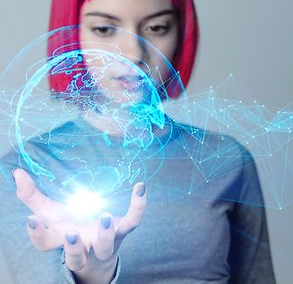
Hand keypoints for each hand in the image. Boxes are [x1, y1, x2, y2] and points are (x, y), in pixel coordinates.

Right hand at [13, 168, 146, 283]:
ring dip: (105, 233)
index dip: (38, 234)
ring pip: (105, 245)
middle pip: (76, 255)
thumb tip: (17, 172)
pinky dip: (138, 206)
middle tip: (72, 234)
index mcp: (61, 240)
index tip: (33, 220)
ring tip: (105, 218)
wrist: (96, 252)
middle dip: (74, 247)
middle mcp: (83, 246)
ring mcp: (104, 242)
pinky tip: (140, 188)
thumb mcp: (51, 213)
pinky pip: (132, 221)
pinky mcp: (122, 231)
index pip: (45, 244)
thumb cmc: (70, 227)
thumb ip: (33, 196)